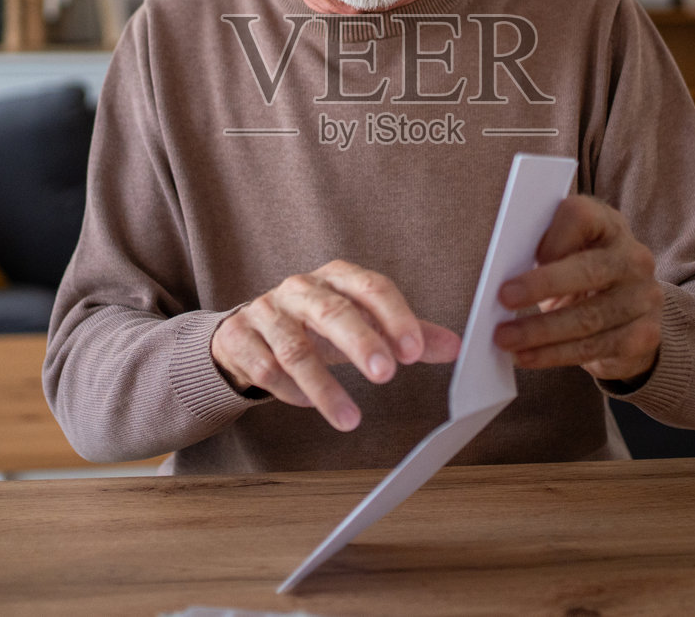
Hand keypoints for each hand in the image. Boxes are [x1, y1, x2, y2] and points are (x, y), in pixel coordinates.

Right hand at [211, 259, 460, 430]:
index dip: (395, 317)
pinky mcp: (239, 338)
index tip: (415, 351)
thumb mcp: (360, 323)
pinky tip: (307, 404)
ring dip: (324, 385)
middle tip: (385, 374)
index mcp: (336, 276)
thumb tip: (456, 346)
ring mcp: (266, 312)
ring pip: (294, 348)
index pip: (371, 287)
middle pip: (331, 311)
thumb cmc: (317, 324)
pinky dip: (288, 389)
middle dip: (360, 342)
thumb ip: (404, 333)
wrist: (249, 329)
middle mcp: (300, 288)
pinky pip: (264, 367)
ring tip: (350, 418)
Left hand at [493, 195, 663, 382]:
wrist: (628, 316)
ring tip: (505, 339)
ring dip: (540, 331)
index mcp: (608, 225)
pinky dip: (554, 355)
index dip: (554, 235)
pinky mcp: (644, 335)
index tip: (527, 253)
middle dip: (542, 285)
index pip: (582, 217)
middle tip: (504, 298)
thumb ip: (542, 253)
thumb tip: (500, 275)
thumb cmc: (581, 277)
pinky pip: (594, 348)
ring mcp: (644, 297)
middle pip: (588, 269)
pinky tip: (528, 356)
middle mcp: (634, 258)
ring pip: (588, 318)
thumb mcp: (564, 256)